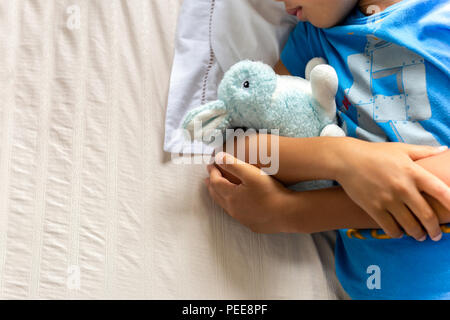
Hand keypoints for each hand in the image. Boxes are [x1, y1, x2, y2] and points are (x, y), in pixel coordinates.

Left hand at [205, 152, 293, 233]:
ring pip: (225, 205)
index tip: (211, 164)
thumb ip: (233, 164)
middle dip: (212, 185)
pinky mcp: (251, 223)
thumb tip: (218, 157)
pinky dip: (230, 205)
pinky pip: (235, 213)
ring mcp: (242, 218)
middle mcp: (232, 208)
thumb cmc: (270, 192)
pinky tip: (236, 204)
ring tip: (218, 190)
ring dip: (219, 195)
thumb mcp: (251, 174)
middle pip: (217, 195)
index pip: (216, 182)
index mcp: (230, 195)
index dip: (212, 171)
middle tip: (208, 178)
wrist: (287, 213)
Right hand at [333, 139, 449, 240]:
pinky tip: (399, 232)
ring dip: (417, 234)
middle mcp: (403, 187)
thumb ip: (424, 152)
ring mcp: (387, 199)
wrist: (347, 160)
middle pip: (426, 215)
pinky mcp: (373, 208)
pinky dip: (398, 233)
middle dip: (434, 229)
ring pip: (410, 225)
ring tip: (419, 235)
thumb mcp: (401, 149)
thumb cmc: (375, 153)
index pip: (440, 191)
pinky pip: (390, 228)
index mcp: (413, 172)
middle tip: (436, 234)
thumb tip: (444, 150)